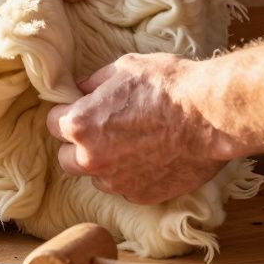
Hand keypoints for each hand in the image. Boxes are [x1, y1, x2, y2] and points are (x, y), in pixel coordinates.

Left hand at [45, 53, 236, 204]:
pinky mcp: (141, 196)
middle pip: (67, 158)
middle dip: (78, 145)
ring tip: (132, 144)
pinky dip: (132, 176)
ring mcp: (116, 182)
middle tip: (103, 129)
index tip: (82, 110)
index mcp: (80, 125)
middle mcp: (91, 159)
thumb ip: (94, 83)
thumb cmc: (168, 85)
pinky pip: (125, 188)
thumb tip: (81, 90)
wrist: (210, 115)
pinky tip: (152, 157)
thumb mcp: (124, 68)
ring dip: (105, 164)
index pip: (52, 124)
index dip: (67, 113)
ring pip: (96, 176)